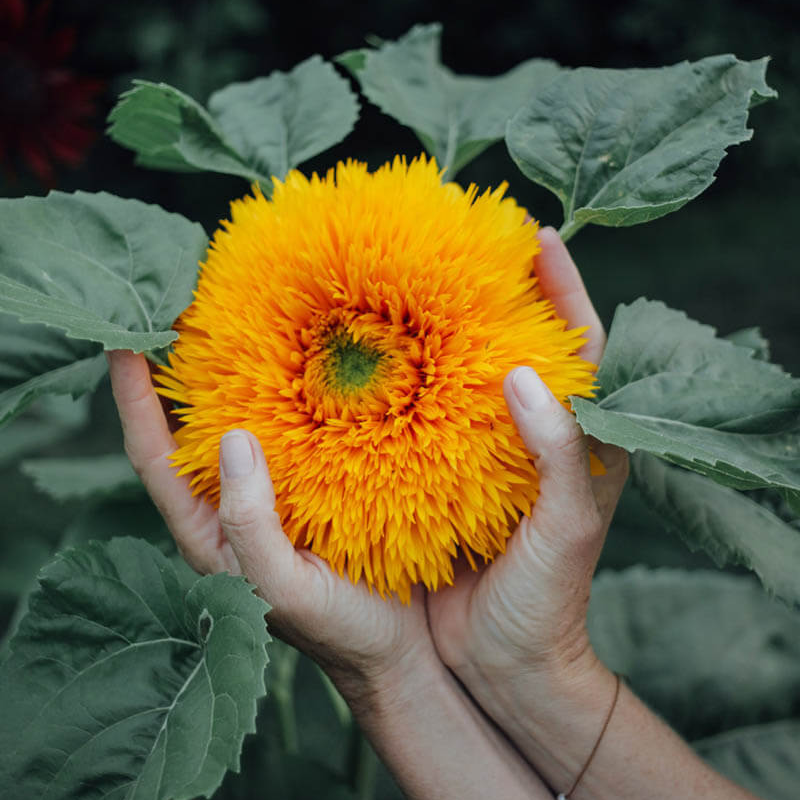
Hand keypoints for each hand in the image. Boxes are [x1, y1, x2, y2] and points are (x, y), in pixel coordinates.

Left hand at [108, 350, 430, 685]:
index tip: (124, 343)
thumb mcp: (282, 588)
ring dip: (232, 378)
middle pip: (190, 431)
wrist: (389, 647)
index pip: (157, 457)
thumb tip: (233, 438)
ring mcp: (272, 495)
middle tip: (182, 315)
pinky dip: (286, 397)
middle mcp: (232, 506)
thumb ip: (250, 525)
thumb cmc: (334, 627)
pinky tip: (302, 368)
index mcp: (210, 531)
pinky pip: (289, 433)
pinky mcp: (312, 487)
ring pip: (240, 425)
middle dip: (177, 375)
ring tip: (235, 325)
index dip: (135, 401)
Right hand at [427, 227, 628, 685]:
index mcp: (584, 443)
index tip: (539, 237)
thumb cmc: (547, 601)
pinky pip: (435, 419)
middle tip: (465, 249)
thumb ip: (557, 453)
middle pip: (524, 350)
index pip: (584, 348)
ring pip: (473, 379)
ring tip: (417, 291)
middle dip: (500, 298)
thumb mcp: (565, 528)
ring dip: (450, 338)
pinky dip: (417, 388)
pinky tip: (385, 364)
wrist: (504, 665)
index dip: (565, 290)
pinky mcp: (452, 478)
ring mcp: (493, 457)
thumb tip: (520, 373)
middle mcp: (538, 440)